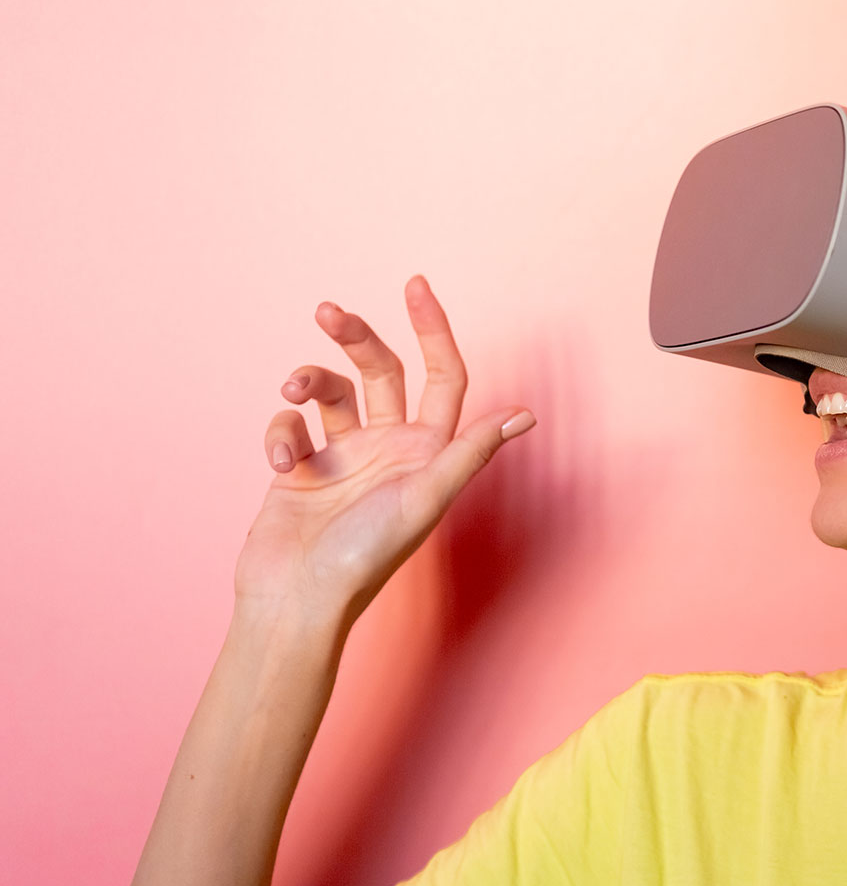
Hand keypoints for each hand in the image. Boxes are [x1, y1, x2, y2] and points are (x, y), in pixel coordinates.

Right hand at [236, 274, 535, 624]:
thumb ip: (469, 452)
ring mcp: (345, 456)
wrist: (296, 601)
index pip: (443, 376)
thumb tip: (525, 416)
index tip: (415, 284)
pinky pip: (290, 427)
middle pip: (380, 370)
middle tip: (327, 311)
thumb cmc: (365, 557)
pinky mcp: (301, 468)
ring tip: (291, 394)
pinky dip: (281, 434)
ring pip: (329, 390)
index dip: (434, 330)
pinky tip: (283, 465)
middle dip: (355, 336)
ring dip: (308, 379)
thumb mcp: (425, 498)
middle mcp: (391, 447)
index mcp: (429, 450)